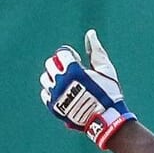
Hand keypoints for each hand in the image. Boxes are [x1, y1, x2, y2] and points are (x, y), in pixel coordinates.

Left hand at [40, 29, 134, 149]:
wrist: (106, 119)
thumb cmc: (109, 93)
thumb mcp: (105, 69)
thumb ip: (96, 50)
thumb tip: (90, 33)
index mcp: (73, 70)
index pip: (61, 53)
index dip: (69, 54)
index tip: (77, 59)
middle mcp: (61, 81)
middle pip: (50, 64)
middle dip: (60, 64)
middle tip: (71, 70)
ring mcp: (55, 95)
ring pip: (44, 79)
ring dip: (53, 77)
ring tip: (66, 82)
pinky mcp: (53, 107)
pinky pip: (44, 94)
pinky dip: (51, 91)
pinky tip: (63, 93)